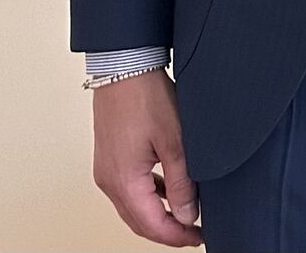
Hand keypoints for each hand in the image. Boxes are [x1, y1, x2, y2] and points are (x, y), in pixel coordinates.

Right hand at [91, 70, 201, 245]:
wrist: (124, 69)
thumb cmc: (147, 98)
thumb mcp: (175, 142)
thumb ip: (182, 182)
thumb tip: (187, 215)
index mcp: (124, 181)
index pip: (151, 225)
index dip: (176, 237)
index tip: (198, 239)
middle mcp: (109, 181)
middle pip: (139, 221)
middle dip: (167, 231)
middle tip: (194, 234)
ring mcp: (107, 170)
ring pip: (133, 207)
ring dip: (158, 215)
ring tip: (185, 215)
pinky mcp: (110, 159)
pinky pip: (130, 189)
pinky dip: (150, 196)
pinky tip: (169, 190)